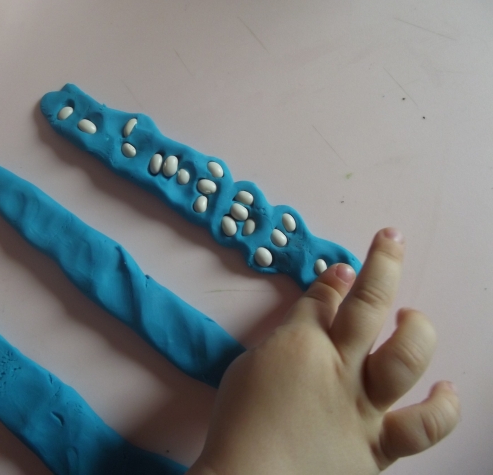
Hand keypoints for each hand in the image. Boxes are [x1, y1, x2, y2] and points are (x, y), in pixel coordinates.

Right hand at [187, 228, 459, 474]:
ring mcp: (363, 406)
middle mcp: (338, 367)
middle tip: (391, 240)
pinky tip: (447, 390)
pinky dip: (443, 407)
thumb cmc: (238, 423)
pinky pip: (424, 426)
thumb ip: (283, 337)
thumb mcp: (249, 366)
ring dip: (416, 328)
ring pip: (405, 356)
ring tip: (413, 317)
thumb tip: (310, 316)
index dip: (334, 279)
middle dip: (382, 263)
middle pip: (368, 303)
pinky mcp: (378, 445)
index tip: (344, 269)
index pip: (322, 299)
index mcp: (299, 345)